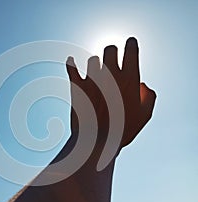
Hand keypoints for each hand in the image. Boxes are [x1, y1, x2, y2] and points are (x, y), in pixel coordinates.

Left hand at [66, 37, 155, 153]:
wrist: (96, 141)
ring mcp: (92, 79)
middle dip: (112, 52)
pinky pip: (71, 68)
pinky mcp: (77, 86)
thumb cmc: (122, 130)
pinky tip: (71, 61)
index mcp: (129, 78)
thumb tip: (142, 84)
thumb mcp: (145, 115)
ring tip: (96, 75)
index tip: (130, 43)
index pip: (131, 49)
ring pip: (93, 59)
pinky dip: (71, 64)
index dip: (132, 43)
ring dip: (96, 65)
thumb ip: (148, 96)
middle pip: (110, 49)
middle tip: (112, 59)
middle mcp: (110, 74)